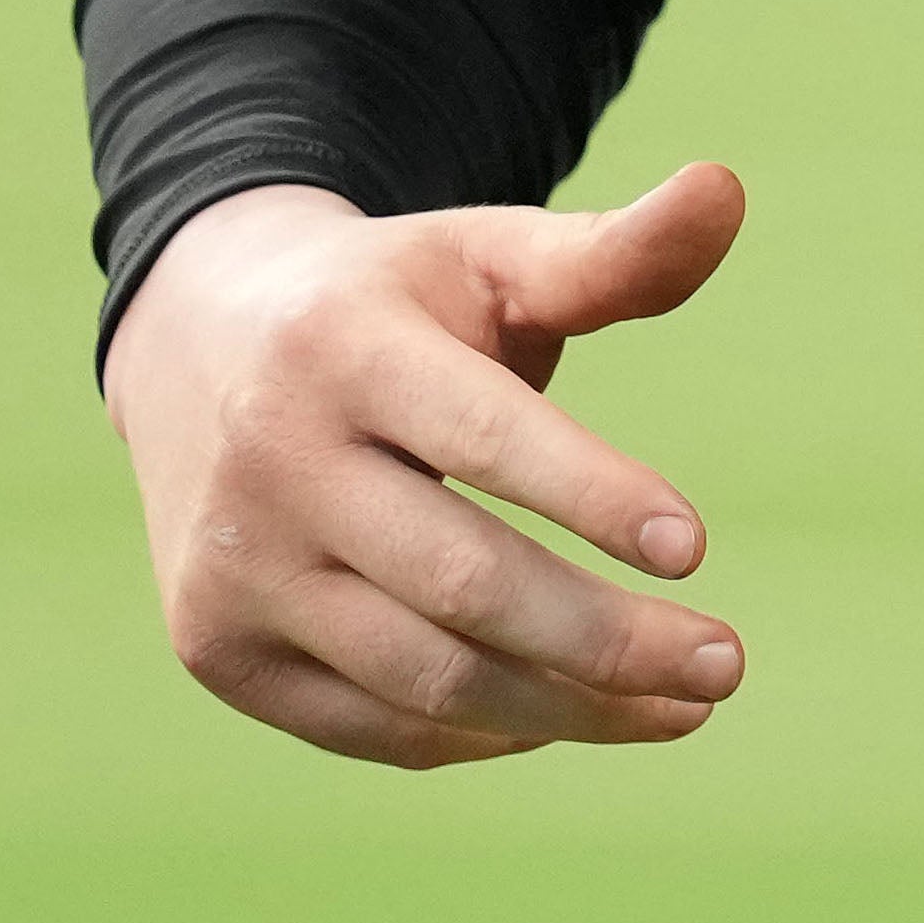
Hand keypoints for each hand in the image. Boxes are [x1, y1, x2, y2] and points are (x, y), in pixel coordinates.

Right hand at [99, 163, 751, 768]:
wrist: (197, 342)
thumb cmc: (391, 302)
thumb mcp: (486, 254)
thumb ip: (613, 251)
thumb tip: (727, 188)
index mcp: (341, 347)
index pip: (481, 437)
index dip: (591, 495)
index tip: (692, 549)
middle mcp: (270, 462)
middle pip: (461, 583)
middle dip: (608, 639)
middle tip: (725, 666)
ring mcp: (232, 568)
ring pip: (424, 678)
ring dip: (570, 708)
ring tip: (683, 706)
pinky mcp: (217, 649)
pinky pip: (372, 726)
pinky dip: (484, 734)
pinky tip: (570, 713)